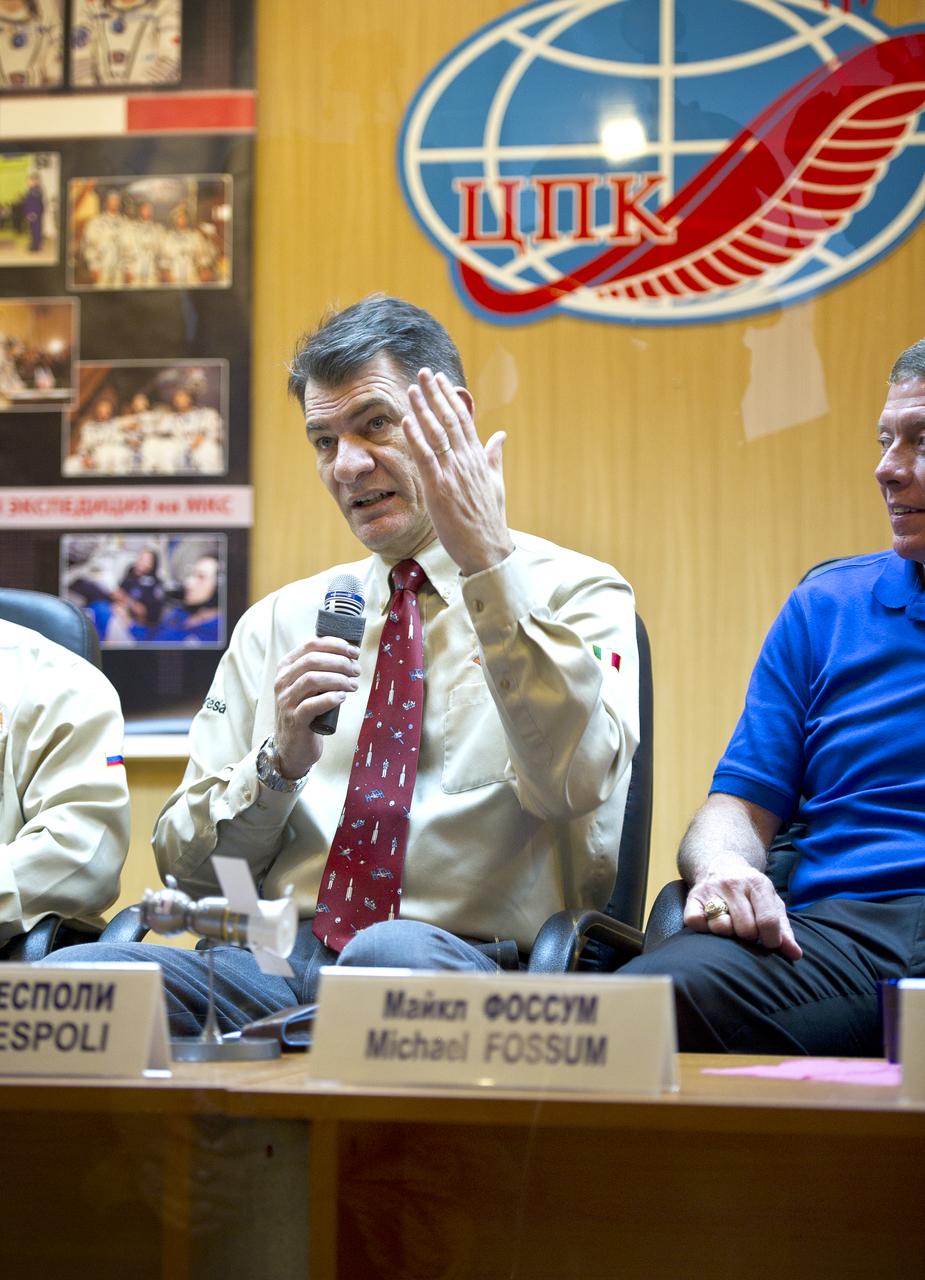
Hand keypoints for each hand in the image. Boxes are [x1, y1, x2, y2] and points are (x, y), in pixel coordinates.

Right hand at [272, 636, 360, 777]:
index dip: (335, 644)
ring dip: (338, 679)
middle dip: (340, 662)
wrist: (292, 745)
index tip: (354, 651)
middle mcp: (282, 681)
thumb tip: (350, 653)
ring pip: (312, 679)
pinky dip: (330, 698)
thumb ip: (320, 669)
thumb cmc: (306, 710)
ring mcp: (286, 700)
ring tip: (353, 685)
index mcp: (286, 667)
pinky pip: (311, 705)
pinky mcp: (294, 720)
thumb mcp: (308, 685)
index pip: (310, 644)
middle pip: (312, 660)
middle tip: (356, 670)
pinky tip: (342, 698)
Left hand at [402, 368, 513, 575]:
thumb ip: (494, 457)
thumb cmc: (489, 519)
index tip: (440, 380)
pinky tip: (407, 420)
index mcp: (479, 459)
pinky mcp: (440, 489)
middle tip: (423, 372)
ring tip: (412, 389)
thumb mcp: (496, 483)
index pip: (463, 420)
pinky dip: (416, 437)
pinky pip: (426, 457)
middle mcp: (466, 461)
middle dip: (435, 394)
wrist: (487, 548)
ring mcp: (453, 474)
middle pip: (449, 419)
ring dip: (423, 409)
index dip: (450, 397)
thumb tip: (500, 435)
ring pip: (437, 434)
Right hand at [684, 852, 802, 959]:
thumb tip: (795, 954)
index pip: (768, 921)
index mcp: (757, 884)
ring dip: (728, 933)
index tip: (770, 942)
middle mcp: (733, 884)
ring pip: (721, 927)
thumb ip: (784, 929)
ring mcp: (711, 889)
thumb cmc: (751, 891)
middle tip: (749, 930)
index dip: (771, 940)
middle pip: (745, 928)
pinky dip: (704, 929)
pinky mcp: (693, 897)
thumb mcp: (771, 902)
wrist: (722, 864)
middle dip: (750, 936)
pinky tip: (712, 924)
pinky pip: (695, 922)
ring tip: (731, 926)